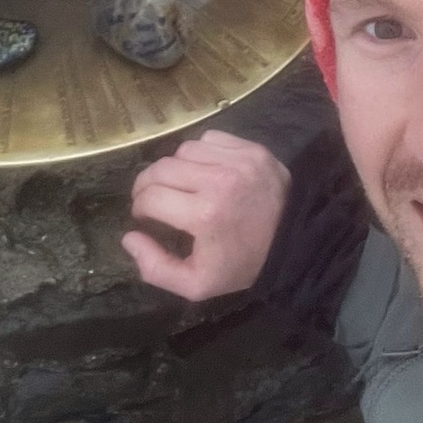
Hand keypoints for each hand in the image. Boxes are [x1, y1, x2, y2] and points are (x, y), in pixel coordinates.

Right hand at [122, 130, 289, 300]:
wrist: (294, 244)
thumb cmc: (242, 264)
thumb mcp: (197, 283)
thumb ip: (155, 268)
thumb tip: (128, 238)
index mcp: (204, 215)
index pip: (151, 197)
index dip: (140, 207)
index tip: (144, 215)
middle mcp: (218, 180)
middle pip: (162, 168)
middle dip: (148, 184)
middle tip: (151, 197)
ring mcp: (237, 159)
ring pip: (183, 150)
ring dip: (174, 167)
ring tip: (180, 184)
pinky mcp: (251, 148)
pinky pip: (209, 139)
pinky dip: (199, 153)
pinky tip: (204, 170)